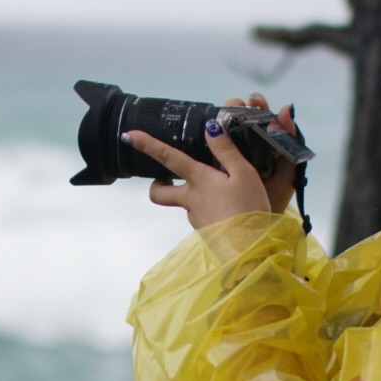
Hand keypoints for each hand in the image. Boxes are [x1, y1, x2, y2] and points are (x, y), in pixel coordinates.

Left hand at [126, 93, 299, 229]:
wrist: (252, 252)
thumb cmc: (249, 210)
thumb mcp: (245, 174)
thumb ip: (227, 151)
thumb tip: (211, 128)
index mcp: (199, 180)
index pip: (168, 158)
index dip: (148, 145)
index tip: (129, 135)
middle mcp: (191, 200)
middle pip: (160, 193)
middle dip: (159, 184)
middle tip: (170, 177)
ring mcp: (196, 218)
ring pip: (184, 204)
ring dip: (194, 196)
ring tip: (224, 192)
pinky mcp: (205, 231)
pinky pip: (201, 215)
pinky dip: (210, 208)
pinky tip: (231, 208)